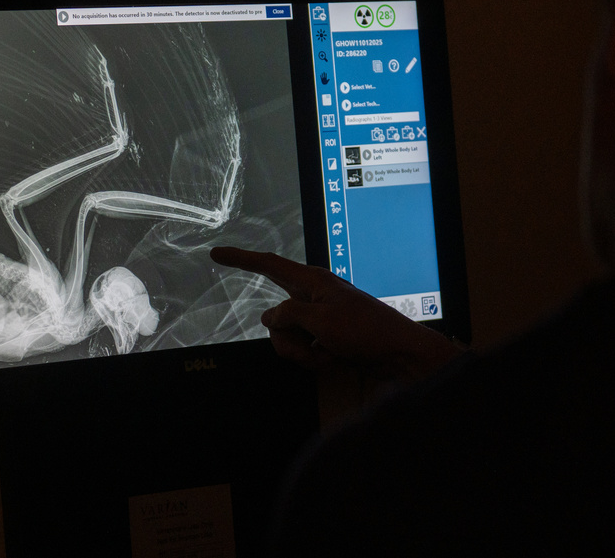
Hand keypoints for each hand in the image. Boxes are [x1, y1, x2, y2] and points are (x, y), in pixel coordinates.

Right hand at [209, 247, 463, 383]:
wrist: (398, 355)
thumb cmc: (365, 331)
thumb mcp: (321, 320)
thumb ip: (288, 315)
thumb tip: (269, 318)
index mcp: (312, 281)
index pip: (268, 264)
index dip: (240, 259)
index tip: (216, 253)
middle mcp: (312, 297)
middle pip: (275, 318)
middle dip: (288, 340)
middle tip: (314, 345)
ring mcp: (317, 319)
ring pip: (285, 338)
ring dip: (302, 353)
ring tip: (328, 355)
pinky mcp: (324, 338)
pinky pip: (301, 350)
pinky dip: (314, 359)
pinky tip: (335, 360)